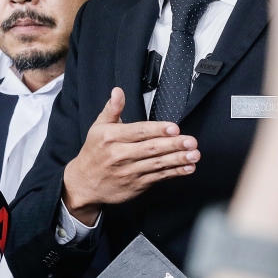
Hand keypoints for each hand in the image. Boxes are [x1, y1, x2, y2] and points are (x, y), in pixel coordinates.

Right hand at [62, 87, 199, 225]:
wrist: (84, 183)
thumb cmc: (94, 152)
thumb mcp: (98, 127)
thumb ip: (112, 109)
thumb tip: (118, 91)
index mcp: (111, 137)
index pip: (138, 132)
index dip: (157, 130)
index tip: (173, 128)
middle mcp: (120, 155)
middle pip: (150, 149)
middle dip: (172, 145)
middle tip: (190, 141)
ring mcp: (129, 172)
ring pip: (157, 164)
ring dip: (177, 160)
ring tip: (193, 154)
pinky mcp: (136, 185)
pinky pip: (158, 178)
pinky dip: (174, 173)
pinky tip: (187, 168)